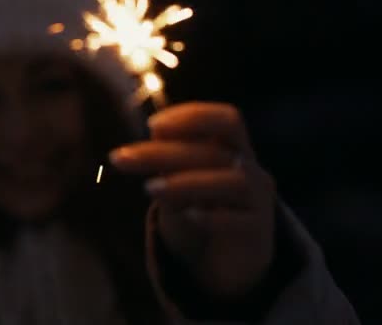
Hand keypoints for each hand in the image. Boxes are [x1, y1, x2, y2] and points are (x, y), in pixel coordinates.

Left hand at [110, 101, 276, 298]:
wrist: (226, 263)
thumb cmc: (199, 212)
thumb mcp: (179, 183)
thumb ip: (171, 160)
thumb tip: (157, 130)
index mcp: (235, 150)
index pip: (226, 120)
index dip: (193, 116)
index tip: (152, 124)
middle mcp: (252, 170)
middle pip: (214, 152)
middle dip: (164, 153)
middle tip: (122, 158)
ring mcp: (259, 202)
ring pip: (231, 182)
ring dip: (186, 182)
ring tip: (149, 188)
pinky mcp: (258, 235)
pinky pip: (240, 221)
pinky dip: (213, 217)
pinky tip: (188, 215)